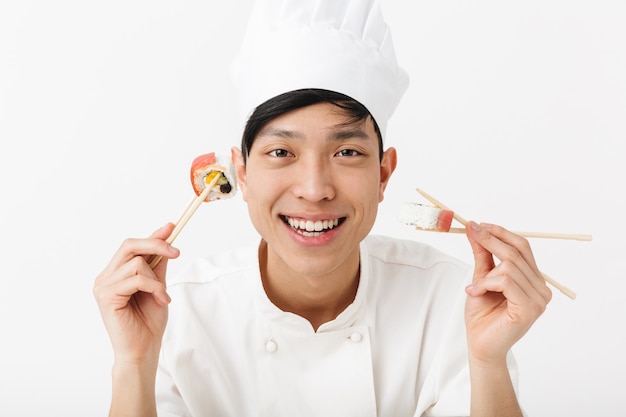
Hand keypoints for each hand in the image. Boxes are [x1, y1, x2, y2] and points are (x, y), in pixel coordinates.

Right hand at [93, 223, 179, 364]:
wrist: (143, 350)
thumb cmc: (148, 322)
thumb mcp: (158, 286)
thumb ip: (158, 264)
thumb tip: (166, 237)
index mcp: (115, 273)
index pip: (131, 246)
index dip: (152, 235)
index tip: (172, 227)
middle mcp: (105, 277)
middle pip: (129, 245)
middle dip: (155, 244)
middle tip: (176, 252)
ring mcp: (103, 286)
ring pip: (136, 263)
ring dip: (156, 279)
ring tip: (163, 296)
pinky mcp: (107, 297)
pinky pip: (136, 280)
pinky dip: (154, 288)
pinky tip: (160, 300)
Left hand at [464, 221, 551, 365]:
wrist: (480, 345)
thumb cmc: (482, 315)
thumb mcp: (481, 278)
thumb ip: (483, 255)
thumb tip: (476, 229)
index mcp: (533, 279)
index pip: (522, 247)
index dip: (501, 233)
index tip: (478, 224)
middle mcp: (541, 288)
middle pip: (517, 251)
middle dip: (491, 239)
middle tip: (471, 231)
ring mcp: (539, 299)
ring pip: (509, 266)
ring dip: (484, 274)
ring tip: (473, 288)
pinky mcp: (529, 309)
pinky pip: (506, 281)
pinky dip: (486, 284)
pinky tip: (475, 293)